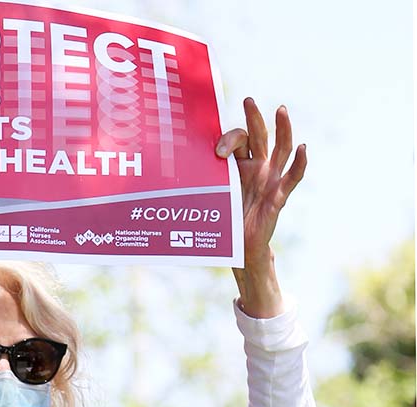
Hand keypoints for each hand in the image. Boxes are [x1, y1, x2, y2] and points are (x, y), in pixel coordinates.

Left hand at [216, 98, 306, 316]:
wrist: (236, 249)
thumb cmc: (223, 219)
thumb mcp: (208, 194)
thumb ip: (197, 178)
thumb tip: (160, 168)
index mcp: (240, 165)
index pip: (239, 140)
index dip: (228, 139)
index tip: (217, 151)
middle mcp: (257, 168)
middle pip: (258, 137)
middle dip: (253, 118)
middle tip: (248, 99)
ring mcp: (269, 181)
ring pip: (280, 149)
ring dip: (282, 129)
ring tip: (281, 109)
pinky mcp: (278, 197)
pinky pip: (292, 177)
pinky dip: (300, 163)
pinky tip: (304, 148)